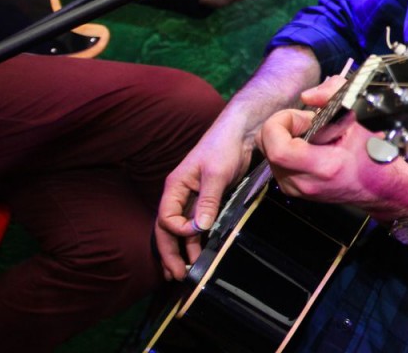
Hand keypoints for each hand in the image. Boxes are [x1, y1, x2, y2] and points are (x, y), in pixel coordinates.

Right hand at [154, 113, 255, 279]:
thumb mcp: (216, 174)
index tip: (196, 234)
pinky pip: (195, 225)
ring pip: (180, 230)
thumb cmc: (224, 147)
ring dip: (181, 251)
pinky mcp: (206, 200)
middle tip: (178, 275)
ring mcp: (191, 198)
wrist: (241, 132)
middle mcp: (179, 194)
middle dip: (170, 253)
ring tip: (184, 273)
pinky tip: (198, 254)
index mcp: (174, 187)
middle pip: (166, 229)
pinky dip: (194, 241)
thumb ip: (207, 200)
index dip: (177, 231)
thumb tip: (198, 228)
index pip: (166, 218)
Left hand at [258, 104, 407, 221]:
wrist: (380, 188)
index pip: (277, 147)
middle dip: (284, 124)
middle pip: (266, 145)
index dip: (282, 122)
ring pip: (268, 151)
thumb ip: (333, 98)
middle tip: (309, 122)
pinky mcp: (292, 189)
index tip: (304, 116)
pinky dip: (286, 146)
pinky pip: (275, 161)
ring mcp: (295, 189)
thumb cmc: (373, 156)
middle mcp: (303, 182)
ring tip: (312, 134)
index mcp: (322, 167)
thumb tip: (308, 95)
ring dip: (285, 135)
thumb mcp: (358, 121)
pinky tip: (309, 146)